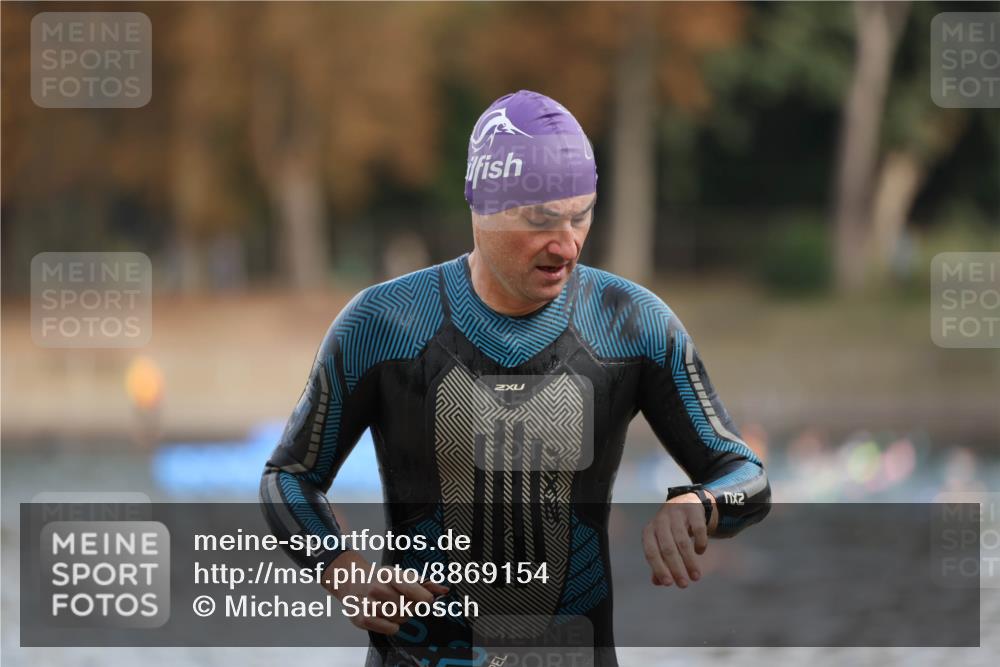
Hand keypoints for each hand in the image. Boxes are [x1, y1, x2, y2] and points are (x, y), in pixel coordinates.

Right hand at [321, 551, 449, 634]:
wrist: (352, 581)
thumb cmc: (379, 579)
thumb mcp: (400, 574)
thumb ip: (424, 583)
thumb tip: (443, 590)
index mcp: (389, 574)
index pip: (412, 589)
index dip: (424, 597)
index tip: (427, 599)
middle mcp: (377, 588)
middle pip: (409, 608)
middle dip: (411, 607)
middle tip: (402, 601)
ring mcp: (369, 604)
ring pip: (401, 619)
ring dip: (400, 616)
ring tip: (391, 606)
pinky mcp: (362, 619)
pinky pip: (390, 629)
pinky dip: (391, 625)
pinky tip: (384, 616)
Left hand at [642, 491, 716, 588]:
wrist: (684, 501)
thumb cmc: (669, 529)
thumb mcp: (660, 542)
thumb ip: (659, 561)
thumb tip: (658, 582)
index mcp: (649, 531)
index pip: (651, 552)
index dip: (659, 568)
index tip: (669, 583)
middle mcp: (660, 521)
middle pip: (667, 548)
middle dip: (676, 568)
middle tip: (684, 585)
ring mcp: (676, 514)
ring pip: (682, 541)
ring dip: (690, 561)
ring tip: (696, 576)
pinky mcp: (692, 510)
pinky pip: (698, 528)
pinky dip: (700, 542)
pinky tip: (700, 552)